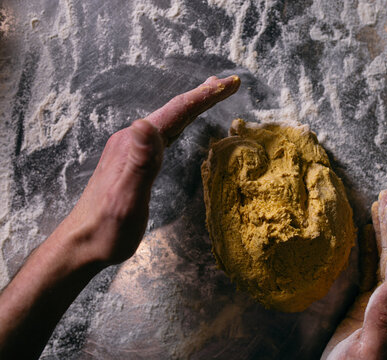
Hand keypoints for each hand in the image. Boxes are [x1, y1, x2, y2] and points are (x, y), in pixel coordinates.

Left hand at [0, 75, 239, 358]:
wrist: (82, 243)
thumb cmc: (108, 227)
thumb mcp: (128, 197)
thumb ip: (139, 161)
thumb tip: (145, 122)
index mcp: (136, 144)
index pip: (176, 112)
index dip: (204, 96)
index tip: (230, 83)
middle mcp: (132, 140)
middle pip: (174, 111)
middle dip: (203, 94)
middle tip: (228, 83)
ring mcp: (131, 149)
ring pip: (169, 120)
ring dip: (192, 105)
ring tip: (210, 94)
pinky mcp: (132, 160)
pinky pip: (164, 133)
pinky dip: (181, 121)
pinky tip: (182, 126)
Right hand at [322, 190, 386, 359]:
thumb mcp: (369, 348)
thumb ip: (383, 316)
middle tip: (386, 194)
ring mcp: (383, 303)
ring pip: (384, 258)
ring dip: (381, 232)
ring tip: (377, 208)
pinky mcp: (368, 306)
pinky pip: (371, 269)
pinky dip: (369, 249)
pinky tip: (365, 238)